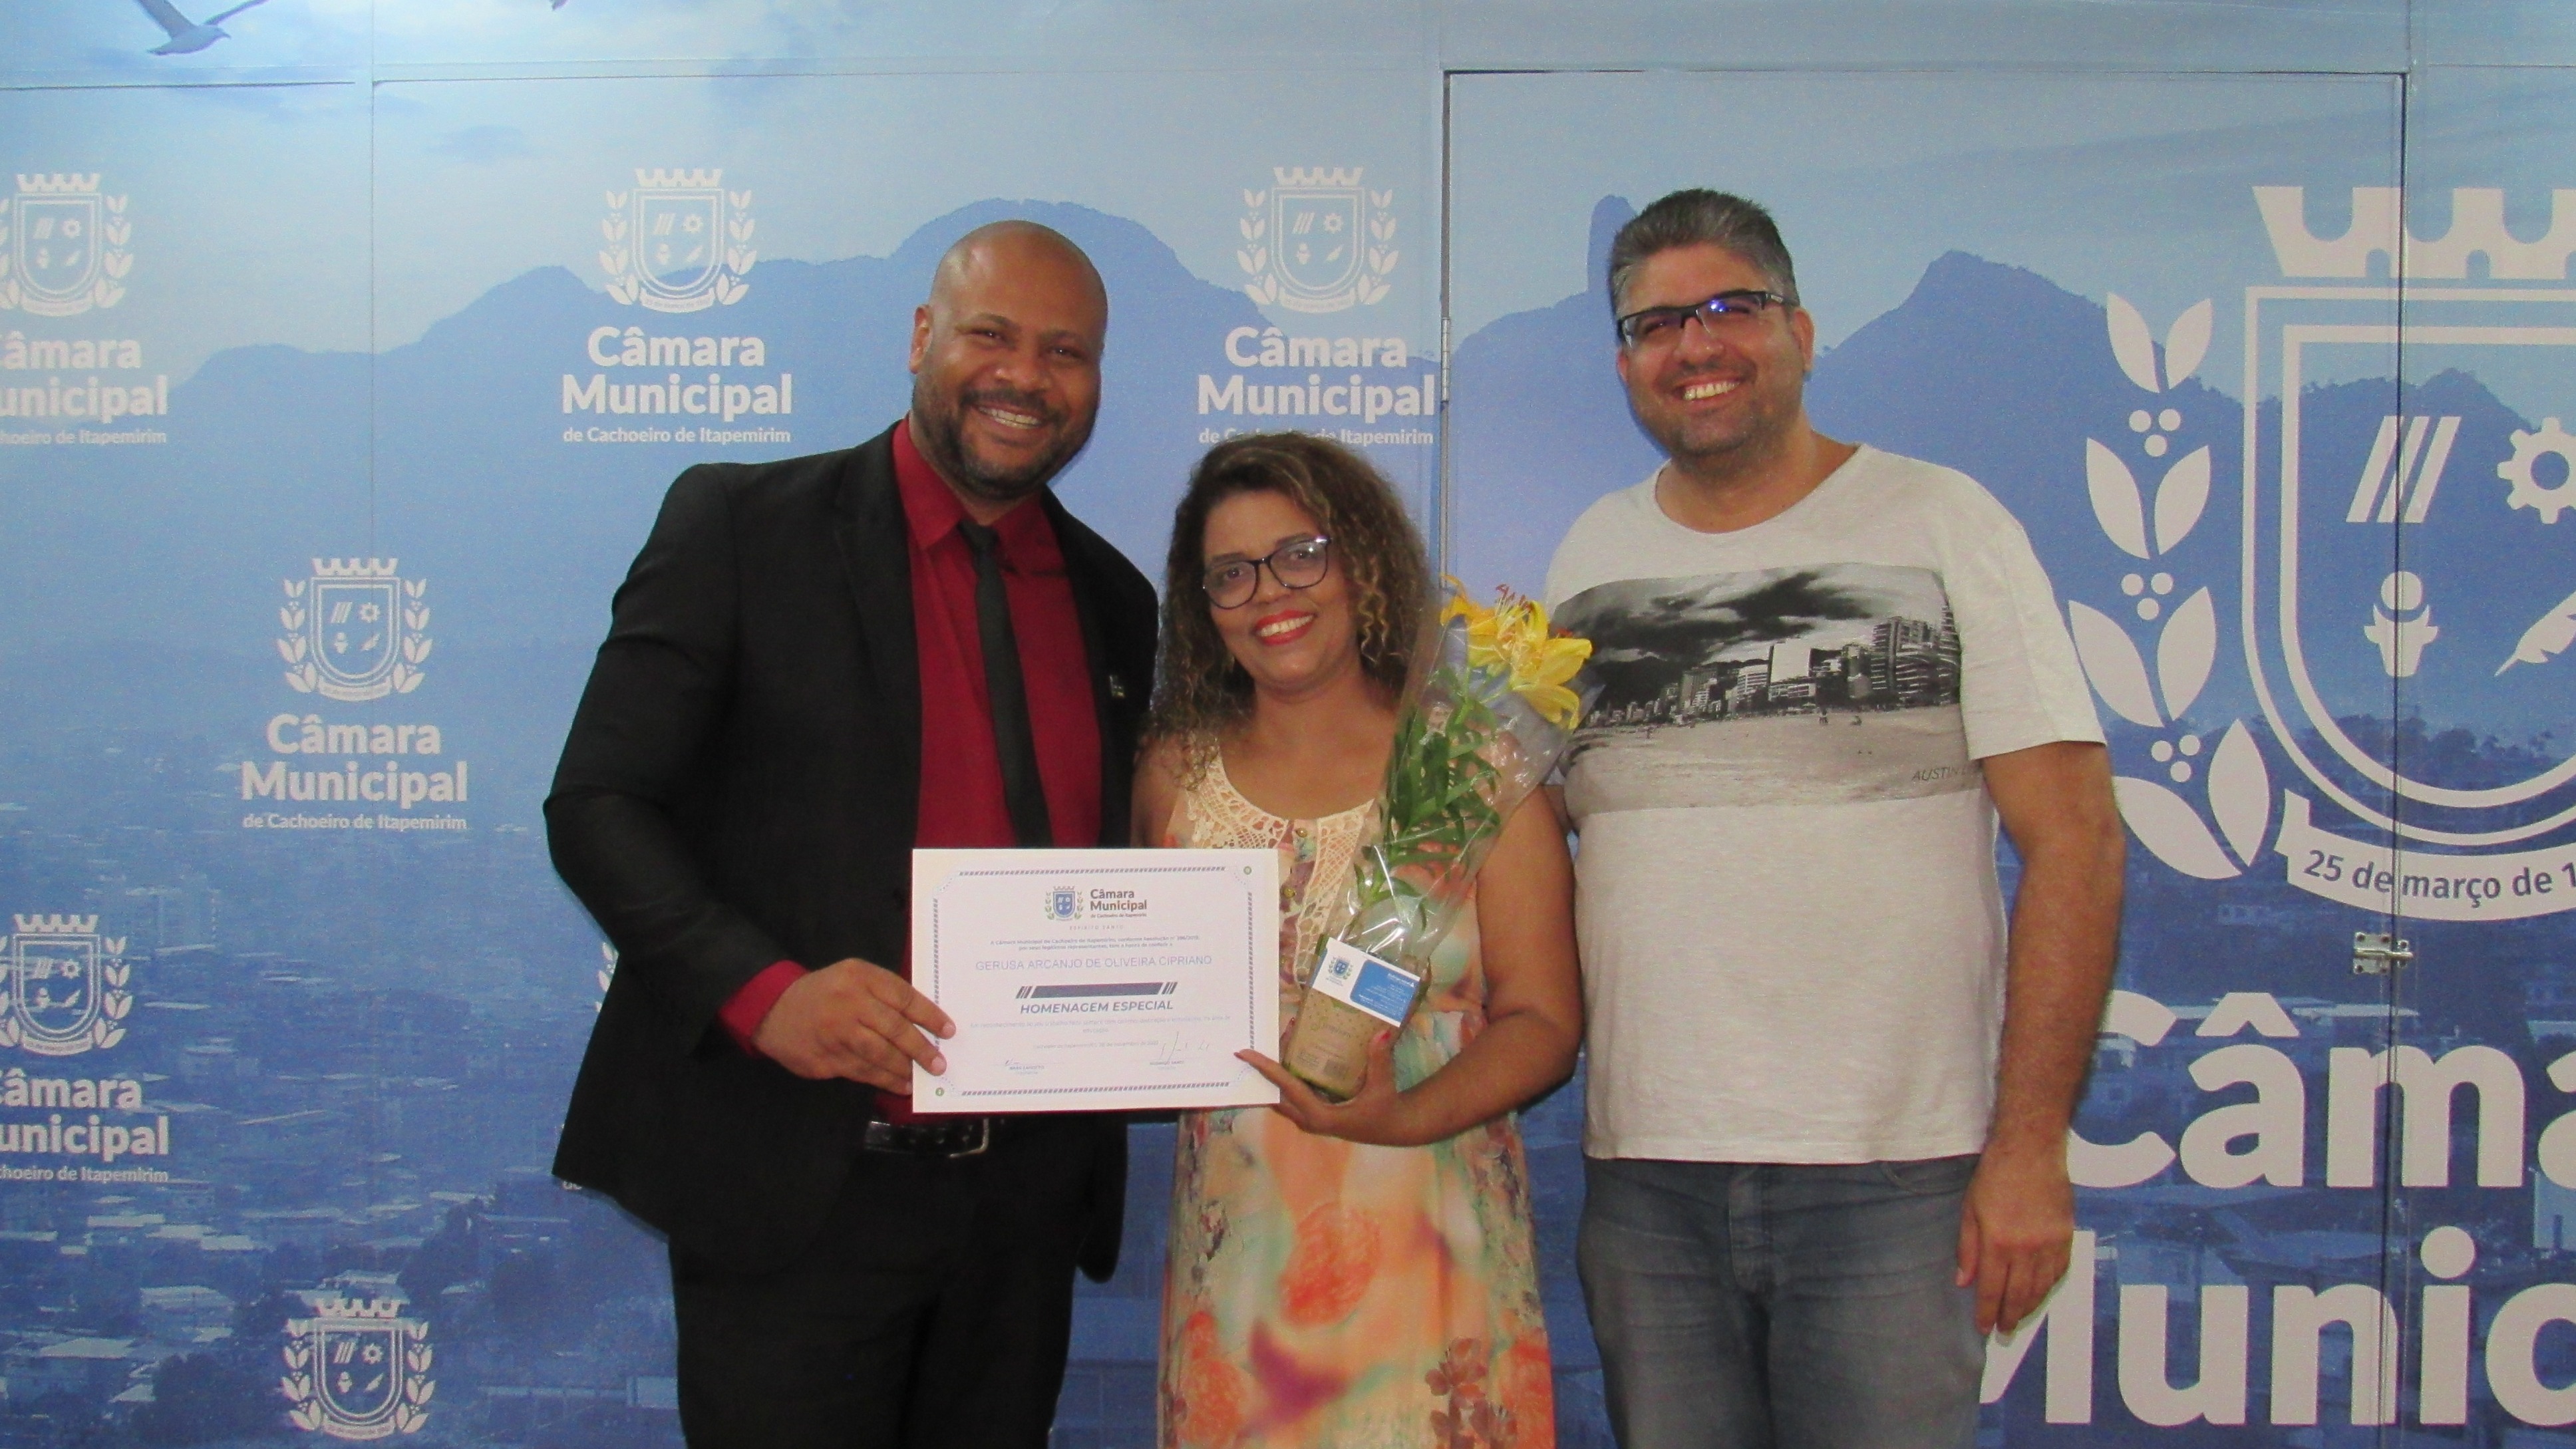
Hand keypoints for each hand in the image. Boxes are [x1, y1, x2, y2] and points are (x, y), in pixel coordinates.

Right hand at [752, 957, 954, 1092]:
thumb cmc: (825, 992)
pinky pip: (862, 1072)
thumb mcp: (853, 977)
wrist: (774, 1008)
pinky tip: (899, 1084)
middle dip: (921, 1049)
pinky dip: (884, 1080)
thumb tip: (924, 1022)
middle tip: (938, 1063)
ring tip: (920, 1077)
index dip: (929, 1016)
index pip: (903, 997)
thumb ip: (885, 993)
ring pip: (879, 1055)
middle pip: (894, 1028)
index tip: (948, 1031)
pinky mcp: (826, 1058)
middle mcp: (849, 1003)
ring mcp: (836, 1033)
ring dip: (904, 1069)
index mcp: (859, 977)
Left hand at [1236, 1032, 1421, 1146]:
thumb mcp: (1382, 1085)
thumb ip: (1380, 1059)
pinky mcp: (1315, 1115)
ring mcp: (1310, 1119)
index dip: (1265, 1069)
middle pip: (1277, 1092)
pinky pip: (1292, 1096)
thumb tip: (1381, 1032)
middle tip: (1264, 1039)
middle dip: (1267, 1067)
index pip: (1287, 1088)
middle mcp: (1309, 1120)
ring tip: (1277, 1043)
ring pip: (1282, 1096)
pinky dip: (1287, 1077)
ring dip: (1276, 1072)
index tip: (1244, 1054)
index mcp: (1320, 1116)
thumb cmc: (1386, 1108)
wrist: (1394, 1126)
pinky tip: (1290, 1056)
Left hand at [1956, 1141, 2075, 1334]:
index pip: (1991, 1289)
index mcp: (1997, 1242)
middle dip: (2010, 1316)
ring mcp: (2049, 1244)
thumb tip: (1964, 1281)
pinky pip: (2059, 1271)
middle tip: (2004, 1331)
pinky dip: (2049, 1287)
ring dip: (2030, 1306)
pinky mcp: (2066, 1236)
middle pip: (2018, 1294)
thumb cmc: (1995, 1175)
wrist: (2032, 1150)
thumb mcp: (1969, 1209)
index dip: (1986, 1312)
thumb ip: (1967, 1248)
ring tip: (2020, 1318)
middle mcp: (2025, 1249)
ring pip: (2041, 1287)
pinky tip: (2041, 1293)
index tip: (1983, 1328)